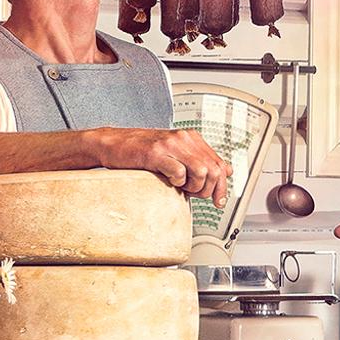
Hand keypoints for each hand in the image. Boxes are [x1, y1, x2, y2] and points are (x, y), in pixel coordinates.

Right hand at [90, 127, 231, 207]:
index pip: (219, 164)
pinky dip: (177, 182)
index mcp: (191, 138)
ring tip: (180, 187)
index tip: (218, 201)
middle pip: (214, 170)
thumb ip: (199, 160)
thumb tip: (226, 172)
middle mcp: (183, 139)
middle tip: (194, 194)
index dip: (222, 186)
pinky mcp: (155, 153)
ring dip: (193, 186)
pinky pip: (179, 172)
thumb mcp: (175, 154)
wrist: (113, 144)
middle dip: (207, 189)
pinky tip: (169, 180)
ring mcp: (170, 145)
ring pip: (201, 171)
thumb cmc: (142, 152)